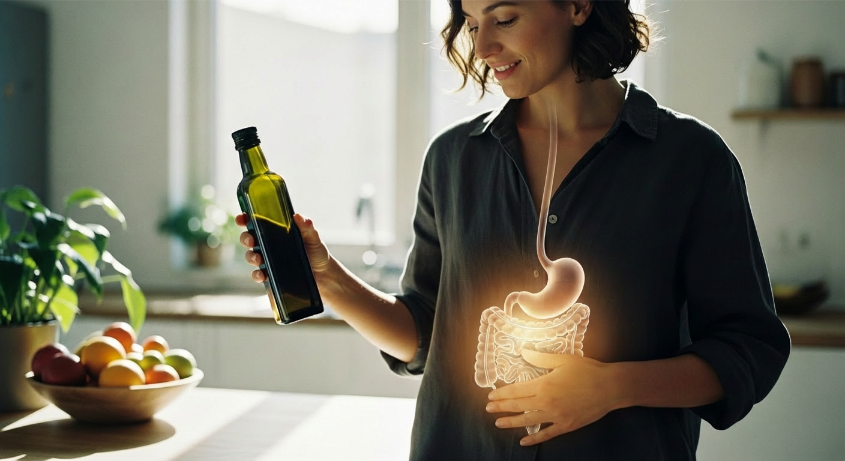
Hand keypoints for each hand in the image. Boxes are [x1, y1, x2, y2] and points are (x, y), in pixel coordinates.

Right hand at [236, 213, 330, 282]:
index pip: (256, 222)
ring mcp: (268, 260)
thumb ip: (307, 227)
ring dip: (251, 257)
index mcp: (276, 232)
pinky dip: (257, 275)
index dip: (245, 219)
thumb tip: (298, 216)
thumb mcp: (313, 238)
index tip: (241, 218)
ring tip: (259, 259)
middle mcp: (269, 245)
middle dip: (245, 238)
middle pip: (249, 239)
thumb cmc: (317, 252)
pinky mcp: (271, 275)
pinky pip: (258, 275)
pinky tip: (263, 275)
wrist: (324, 275)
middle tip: (251, 240)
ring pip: (251, 256)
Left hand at [485, 350, 621, 445]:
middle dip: (501, 407)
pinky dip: (534, 439)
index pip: (516, 391)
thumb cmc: (587, 370)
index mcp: (544, 384)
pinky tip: (523, 442)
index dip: (502, 394)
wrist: (610, 387)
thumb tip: (523, 351)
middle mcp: (547, 402)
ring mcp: (556, 416)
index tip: (491, 396)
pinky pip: (546, 434)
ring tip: (499, 423)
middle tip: (488, 409)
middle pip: (518, 406)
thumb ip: (540, 357)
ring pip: (528, 421)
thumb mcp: (562, 359)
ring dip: (511, 423)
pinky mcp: (566, 426)